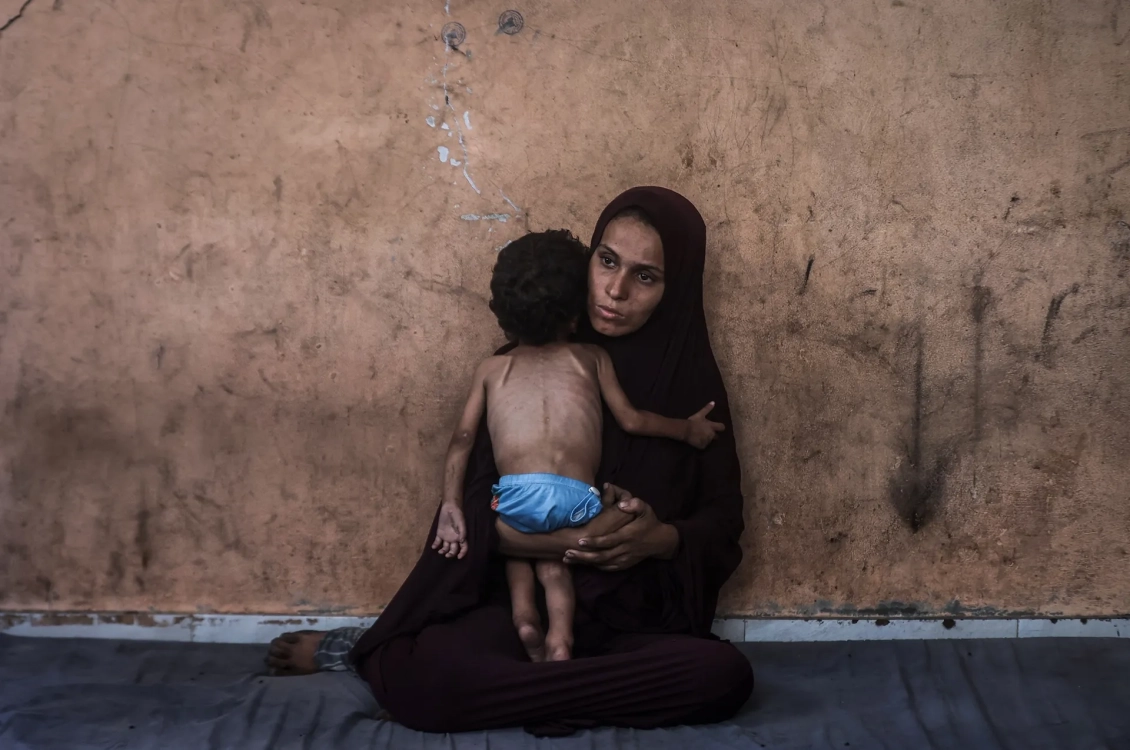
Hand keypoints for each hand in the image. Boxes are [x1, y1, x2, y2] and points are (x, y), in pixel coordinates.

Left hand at [432, 503, 467, 558]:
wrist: (450, 507)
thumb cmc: (457, 515)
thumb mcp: (461, 522)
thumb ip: (462, 532)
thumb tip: (462, 541)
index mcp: (460, 536)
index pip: (464, 547)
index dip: (462, 553)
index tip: (459, 557)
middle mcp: (454, 538)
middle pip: (454, 550)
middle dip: (451, 554)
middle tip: (447, 555)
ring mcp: (446, 536)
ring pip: (445, 547)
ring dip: (443, 551)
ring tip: (440, 552)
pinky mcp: (440, 533)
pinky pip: (437, 542)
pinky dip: (435, 545)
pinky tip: (434, 547)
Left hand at [564, 490, 678, 570]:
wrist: (660, 541)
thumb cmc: (649, 522)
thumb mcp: (645, 509)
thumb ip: (634, 504)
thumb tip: (622, 503)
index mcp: (628, 536)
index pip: (609, 541)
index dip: (594, 542)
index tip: (580, 541)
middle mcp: (625, 549)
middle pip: (601, 555)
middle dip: (583, 556)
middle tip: (566, 553)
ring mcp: (625, 559)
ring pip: (603, 563)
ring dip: (585, 562)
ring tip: (568, 559)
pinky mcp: (625, 564)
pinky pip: (608, 568)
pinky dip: (595, 566)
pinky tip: (582, 563)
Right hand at [686, 401, 724, 448]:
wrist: (685, 430)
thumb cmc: (693, 421)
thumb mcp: (700, 414)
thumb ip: (707, 408)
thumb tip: (713, 402)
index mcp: (712, 426)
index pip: (722, 427)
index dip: (720, 427)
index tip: (717, 427)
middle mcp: (711, 434)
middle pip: (716, 436)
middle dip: (713, 435)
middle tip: (706, 432)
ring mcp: (707, 441)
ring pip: (709, 441)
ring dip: (707, 439)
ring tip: (700, 436)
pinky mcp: (702, 446)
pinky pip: (704, 446)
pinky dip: (701, 444)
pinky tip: (697, 441)